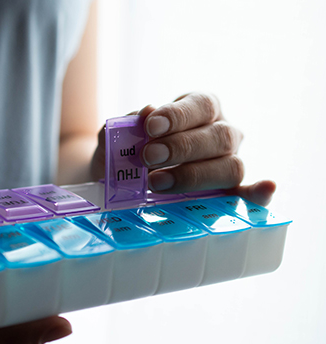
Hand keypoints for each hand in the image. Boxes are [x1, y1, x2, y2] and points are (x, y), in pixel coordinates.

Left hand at [91, 92, 275, 205]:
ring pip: (232, 166)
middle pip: (220, 136)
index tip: (150, 127)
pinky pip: (249, 193)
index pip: (201, 104)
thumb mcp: (122, 135)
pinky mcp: (229, 192)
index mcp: (201, 108)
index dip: (178, 115)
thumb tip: (145, 111)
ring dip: (196, 175)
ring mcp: (229, 162)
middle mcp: (222, 131)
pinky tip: (265, 188)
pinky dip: (258, 194)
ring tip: (156, 182)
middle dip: (182, 148)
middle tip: (149, 157)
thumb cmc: (127, 150)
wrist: (125, 177)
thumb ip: (128, 123)